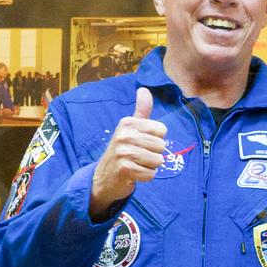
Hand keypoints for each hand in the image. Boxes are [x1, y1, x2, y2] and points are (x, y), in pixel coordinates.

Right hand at [89, 87, 166, 220]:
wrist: (104, 177)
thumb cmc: (123, 151)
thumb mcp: (130, 128)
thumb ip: (141, 110)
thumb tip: (144, 89)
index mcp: (128, 123)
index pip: (162, 130)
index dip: (156, 140)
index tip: (141, 143)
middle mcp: (124, 135)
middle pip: (162, 146)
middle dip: (154, 155)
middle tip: (138, 157)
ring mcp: (123, 152)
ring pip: (158, 161)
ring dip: (149, 166)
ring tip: (136, 164)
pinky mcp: (124, 169)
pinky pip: (150, 174)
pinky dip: (145, 177)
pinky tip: (133, 174)